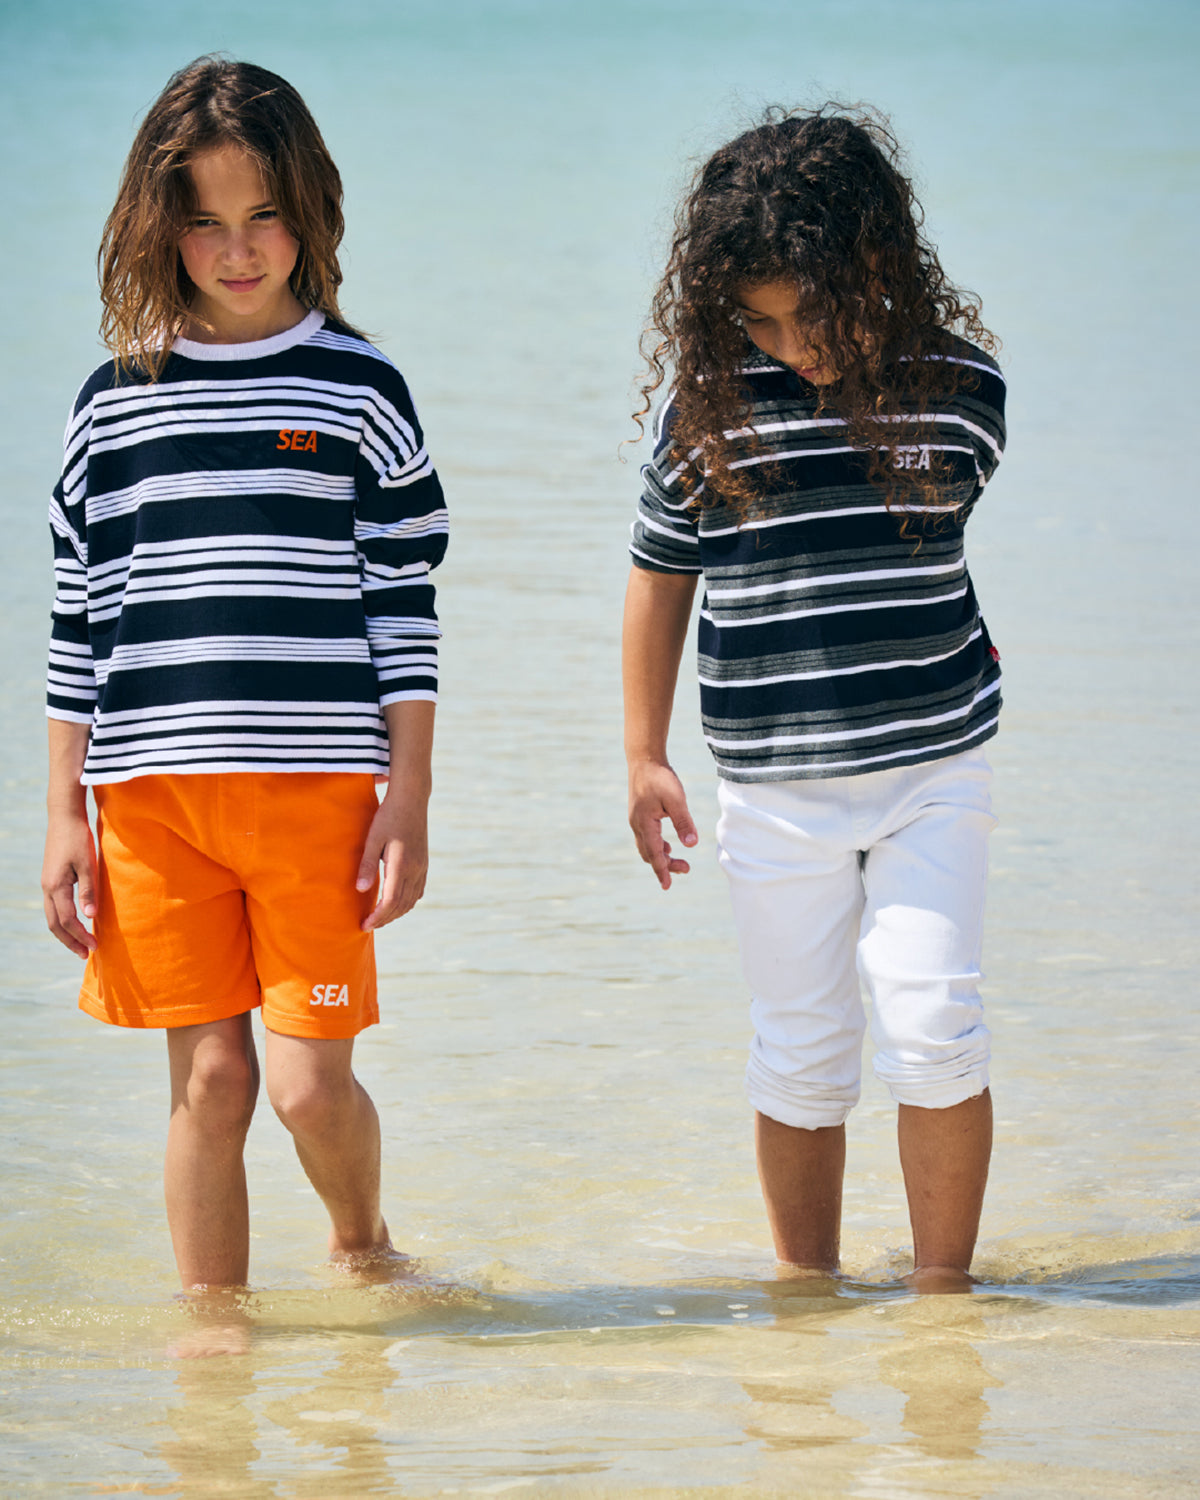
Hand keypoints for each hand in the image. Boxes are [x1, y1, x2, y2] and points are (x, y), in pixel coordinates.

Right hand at [42, 810, 97, 957]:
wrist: (64, 818)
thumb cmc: (78, 838)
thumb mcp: (88, 864)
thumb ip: (89, 890)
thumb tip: (90, 916)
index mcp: (56, 886)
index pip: (67, 920)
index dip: (80, 936)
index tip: (94, 948)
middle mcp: (47, 888)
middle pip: (55, 924)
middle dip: (70, 941)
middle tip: (85, 955)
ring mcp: (47, 884)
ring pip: (52, 916)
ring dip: (65, 932)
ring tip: (80, 944)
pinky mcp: (52, 879)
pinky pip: (54, 906)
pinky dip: (63, 919)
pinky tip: (75, 922)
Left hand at [356, 789, 428, 930]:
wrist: (412, 799)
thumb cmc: (388, 816)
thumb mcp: (372, 839)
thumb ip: (366, 865)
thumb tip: (359, 890)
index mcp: (401, 865)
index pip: (391, 901)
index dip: (378, 917)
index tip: (364, 925)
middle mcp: (415, 870)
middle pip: (401, 905)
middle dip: (385, 919)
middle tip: (368, 925)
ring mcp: (422, 867)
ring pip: (412, 900)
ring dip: (396, 913)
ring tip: (380, 917)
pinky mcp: (424, 863)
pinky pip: (418, 891)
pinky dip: (407, 902)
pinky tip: (397, 903)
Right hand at [628, 759, 697, 889]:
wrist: (644, 759)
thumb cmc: (660, 778)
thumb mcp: (676, 799)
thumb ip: (683, 822)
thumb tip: (692, 845)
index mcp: (644, 824)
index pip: (654, 854)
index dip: (662, 871)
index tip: (667, 886)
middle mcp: (637, 825)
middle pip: (649, 854)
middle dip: (665, 865)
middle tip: (686, 868)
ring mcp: (636, 820)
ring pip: (647, 847)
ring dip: (661, 856)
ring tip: (678, 861)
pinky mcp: (639, 815)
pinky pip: (646, 838)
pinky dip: (657, 846)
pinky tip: (669, 845)